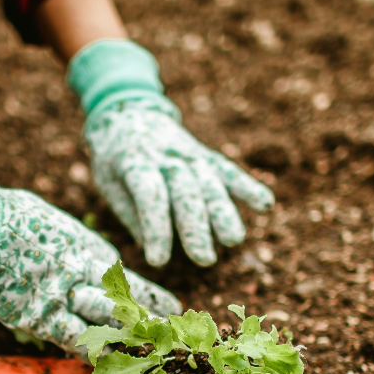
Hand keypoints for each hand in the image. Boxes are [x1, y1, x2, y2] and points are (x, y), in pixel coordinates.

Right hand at [0, 176, 180, 351]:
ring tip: (153, 356)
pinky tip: (107, 370)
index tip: (169, 306)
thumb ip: (61, 237)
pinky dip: (90, 356)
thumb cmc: (3, 215)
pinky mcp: (42, 319)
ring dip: (130, 342)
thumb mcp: (44, 218)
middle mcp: (85, 274)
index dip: (148, 295)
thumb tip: (63, 240)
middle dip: (151, 322)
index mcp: (86, 246)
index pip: (125, 278)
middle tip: (173, 337)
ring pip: (109, 325)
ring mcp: (66, 298)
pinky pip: (75, 342)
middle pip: (126, 304)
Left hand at [68, 40, 273, 267]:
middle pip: (185, 191)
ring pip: (210, 182)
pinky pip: (228, 170)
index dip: (155, 228)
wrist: (128, 112)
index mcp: (134, 162)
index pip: (149, 195)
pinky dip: (247, 185)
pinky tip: (266, 204)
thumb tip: (152, 246)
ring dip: (224, 212)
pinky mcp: (205, 155)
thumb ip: (130, 212)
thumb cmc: (114, 159)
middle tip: (203, 259)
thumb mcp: (107, 182)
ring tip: (233, 240)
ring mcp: (189, 153)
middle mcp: (165, 156)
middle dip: (196, 226)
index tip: (159, 261)